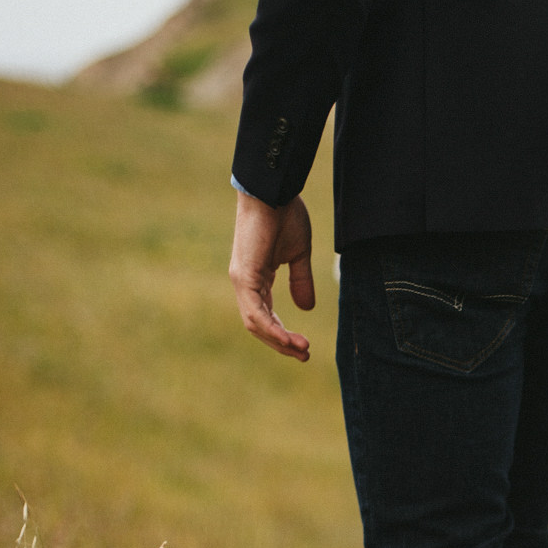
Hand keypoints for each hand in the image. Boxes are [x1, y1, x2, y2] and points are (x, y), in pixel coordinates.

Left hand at [229, 191, 314, 360]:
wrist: (273, 191)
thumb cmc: (284, 215)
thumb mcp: (298, 254)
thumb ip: (300, 281)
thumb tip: (306, 308)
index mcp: (255, 278)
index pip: (265, 315)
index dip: (283, 333)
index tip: (304, 347)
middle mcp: (244, 283)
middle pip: (259, 325)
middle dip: (282, 344)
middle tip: (304, 355)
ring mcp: (241, 281)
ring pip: (256, 323)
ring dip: (279, 341)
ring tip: (302, 350)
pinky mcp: (244, 276)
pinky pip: (256, 312)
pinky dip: (272, 328)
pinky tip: (288, 339)